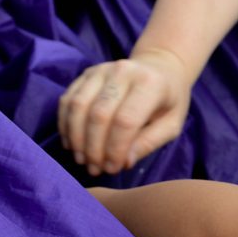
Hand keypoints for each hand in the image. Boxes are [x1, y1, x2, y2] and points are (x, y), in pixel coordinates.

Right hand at [59, 48, 192, 175]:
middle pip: (98, 115)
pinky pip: (68, 100)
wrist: (160, 67)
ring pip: (78, 106)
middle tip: (95, 169)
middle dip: (93, 148)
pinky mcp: (87, 73)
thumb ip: (149, 143)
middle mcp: (123, 71)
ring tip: (82, 160)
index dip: (115, 149)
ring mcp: (101, 70)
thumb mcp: (171, 125)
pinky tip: (71, 144)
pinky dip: (66, 125)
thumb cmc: (168, 101)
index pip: (125, 121)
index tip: (112, 169)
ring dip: (76, 138)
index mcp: (149, 84)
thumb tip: (124, 162)